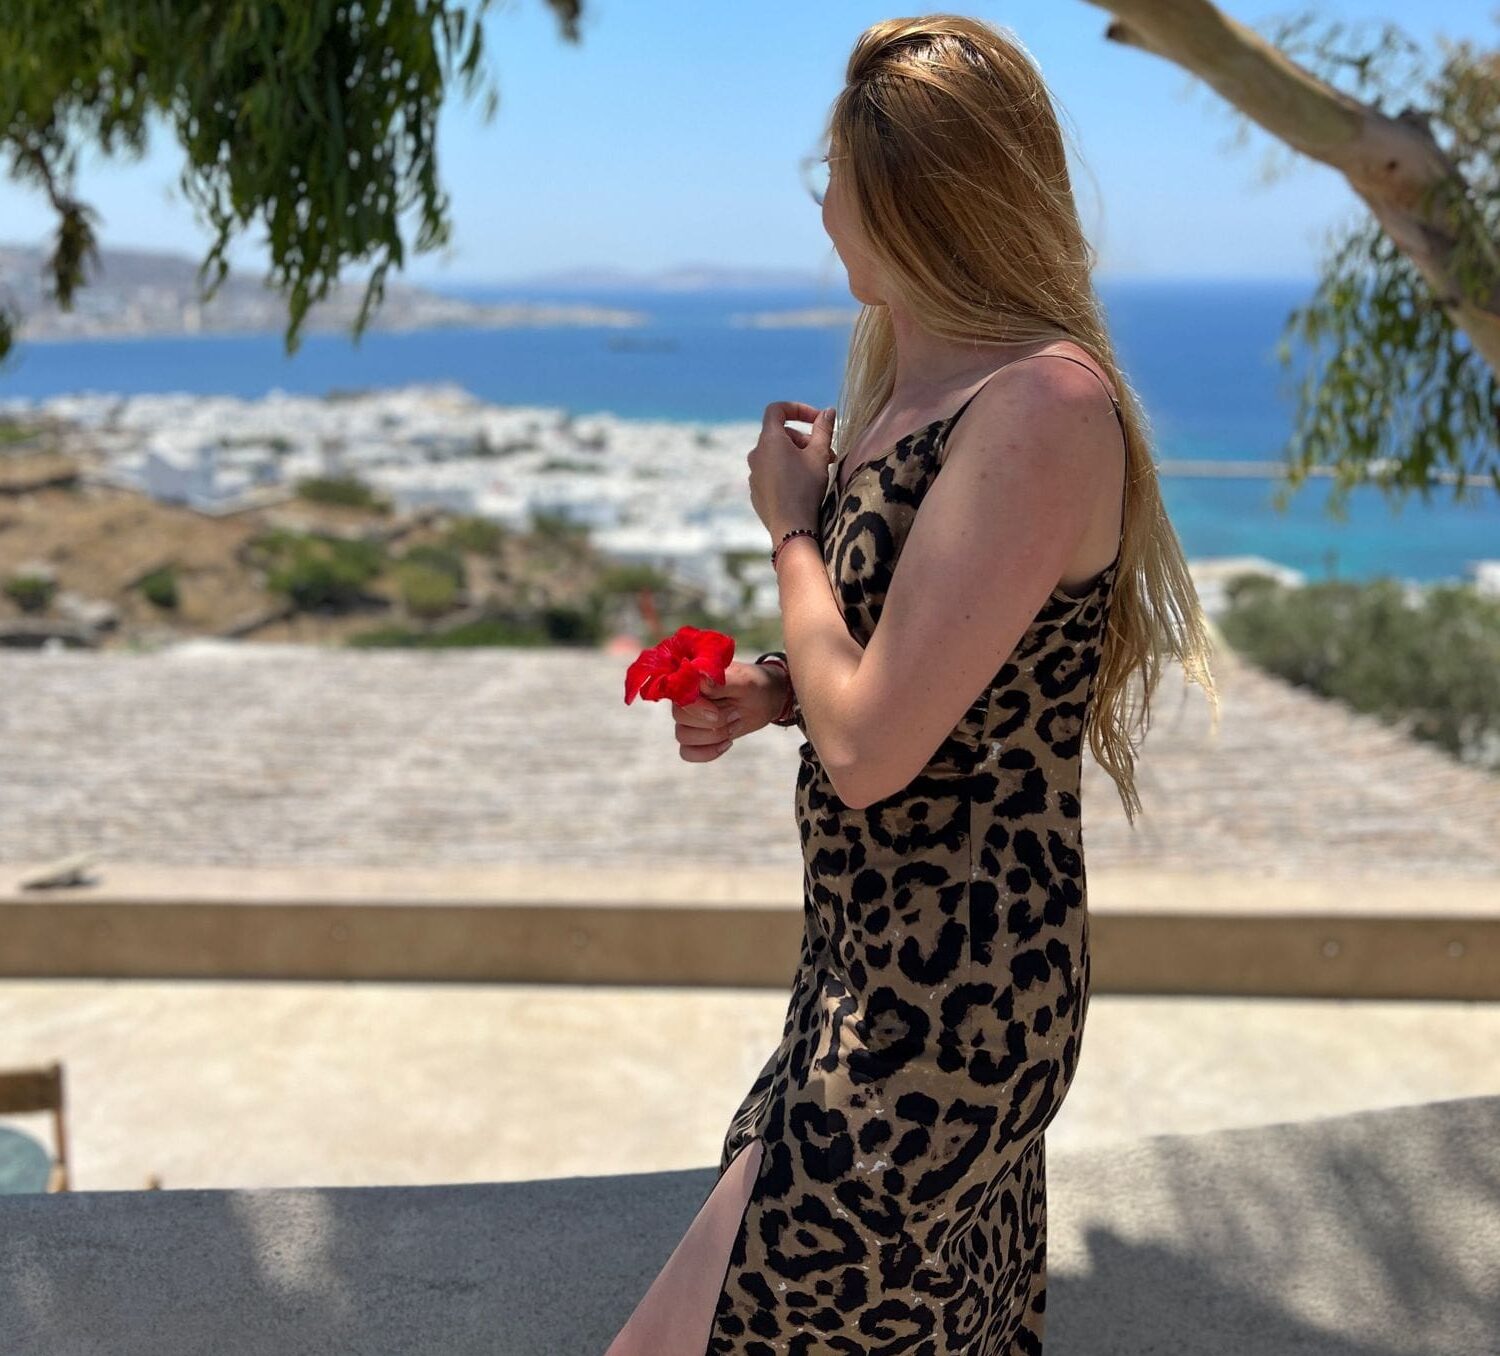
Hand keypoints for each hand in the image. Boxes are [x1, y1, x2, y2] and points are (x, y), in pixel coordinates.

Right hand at [670, 661, 788, 761]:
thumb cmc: (753, 685)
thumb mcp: (744, 681)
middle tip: (736, 714)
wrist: (763, 699)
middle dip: (713, 723)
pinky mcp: (694, 738)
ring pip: (683, 737)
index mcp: (693, 679)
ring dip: (714, 736)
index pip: (680, 696)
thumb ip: (722, 682)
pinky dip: (707, 752)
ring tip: (735, 723)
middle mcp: (685, 699)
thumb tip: (701, 678)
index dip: (697, 708)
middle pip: (680, 719)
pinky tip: (727, 743)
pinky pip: (687, 752)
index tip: (720, 711)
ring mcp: (688, 719)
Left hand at [748, 401, 836, 541]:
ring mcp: (754, 474)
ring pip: (776, 455)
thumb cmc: (806, 488)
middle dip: (803, 438)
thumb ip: (824, 429)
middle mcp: (756, 454)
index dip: (798, 409)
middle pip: (779, 434)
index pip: (777, 410)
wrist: (791, 528)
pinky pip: (771, 473)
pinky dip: (786, 472)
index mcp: (770, 440)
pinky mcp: (756, 491)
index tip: (816, 419)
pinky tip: (802, 487)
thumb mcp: (820, 455)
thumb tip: (828, 411)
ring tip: (817, 470)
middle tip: (826, 453)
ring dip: (796, 456)